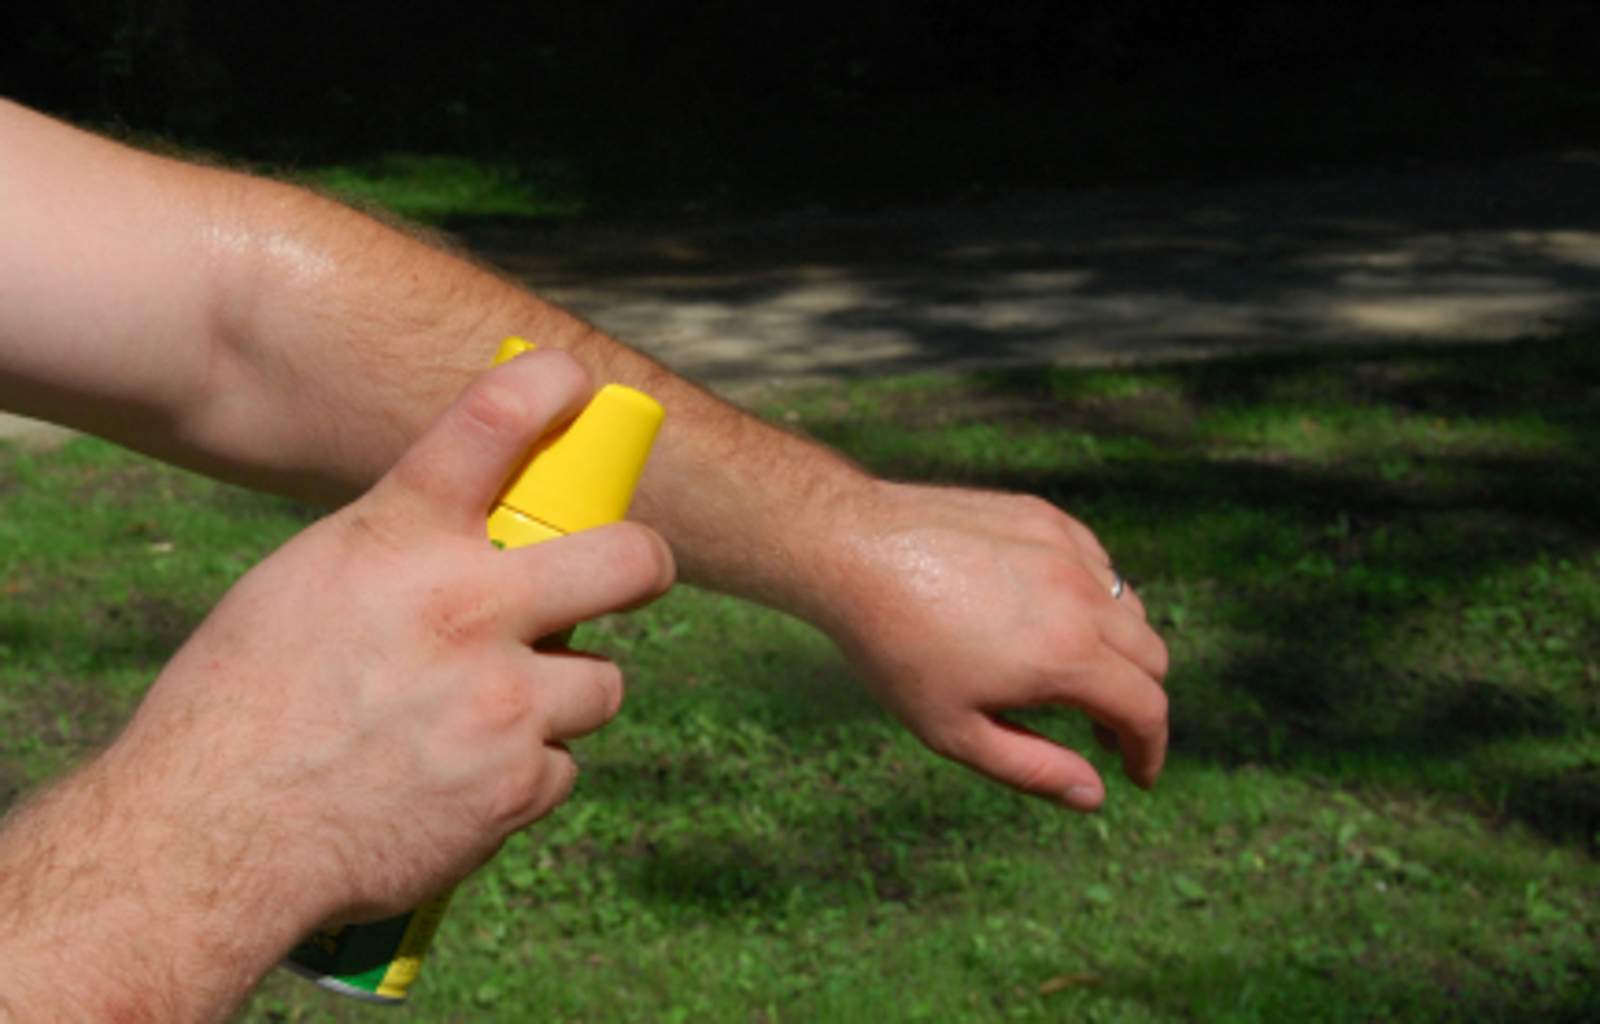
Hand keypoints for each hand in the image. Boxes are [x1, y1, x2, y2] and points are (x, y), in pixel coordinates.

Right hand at [108, 348, 674, 927]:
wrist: (209, 840)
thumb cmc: (241, 703)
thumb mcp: (309, 583)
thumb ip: (402, 548)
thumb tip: (482, 528)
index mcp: (398, 539)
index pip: (496, 419)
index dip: (551, 385)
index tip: (574, 383)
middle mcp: (466, 610)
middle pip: (631, 558)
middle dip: (641, 562)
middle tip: (629, 570)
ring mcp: (502, 704)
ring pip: (601, 681)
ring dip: (562, 692)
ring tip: (493, 710)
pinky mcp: (516, 787)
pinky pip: (559, 764)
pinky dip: (521, 771)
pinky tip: (458, 778)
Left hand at [818, 482, 1167, 810]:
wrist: (853, 551)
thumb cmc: (896, 649)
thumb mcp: (955, 731)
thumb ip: (1032, 768)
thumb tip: (1095, 795)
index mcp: (1066, 656)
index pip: (1147, 709)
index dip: (1150, 751)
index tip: (1136, 776)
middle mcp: (1082, 596)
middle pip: (1152, 656)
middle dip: (1137, 703)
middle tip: (1099, 732)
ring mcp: (1065, 549)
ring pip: (1129, 607)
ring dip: (1118, 649)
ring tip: (1071, 676)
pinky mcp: (1044, 517)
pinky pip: (1096, 563)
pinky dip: (1094, 597)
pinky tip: (1049, 615)